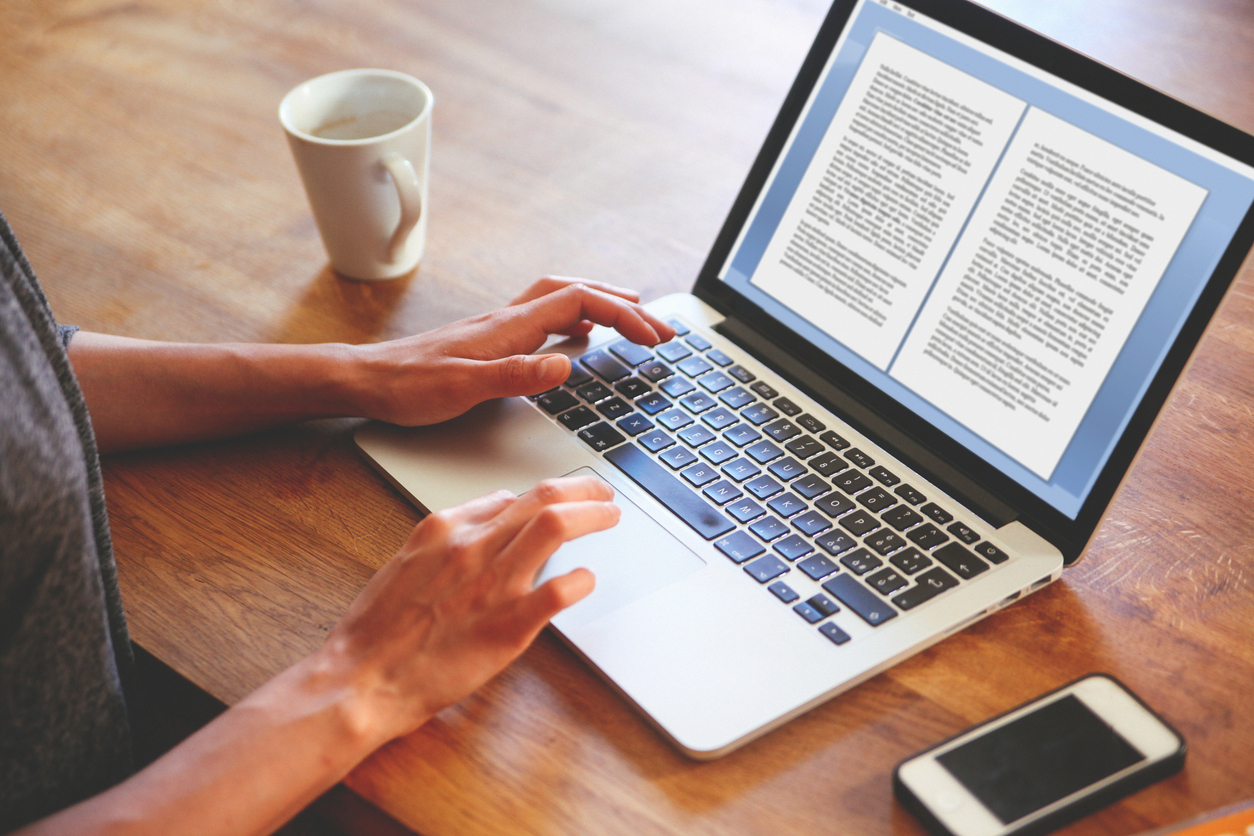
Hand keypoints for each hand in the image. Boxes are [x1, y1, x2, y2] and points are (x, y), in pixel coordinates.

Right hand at [322, 475, 614, 740]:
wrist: (361, 677)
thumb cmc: (378, 630)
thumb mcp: (406, 563)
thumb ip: (447, 541)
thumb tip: (485, 521)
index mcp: (446, 528)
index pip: (510, 497)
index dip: (543, 497)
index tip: (560, 501)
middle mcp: (473, 546)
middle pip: (543, 498)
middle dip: (581, 490)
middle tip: (603, 494)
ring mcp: (494, 583)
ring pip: (556, 526)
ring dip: (592, 516)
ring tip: (609, 518)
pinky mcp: (509, 625)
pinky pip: (559, 591)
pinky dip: (581, 580)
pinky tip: (587, 580)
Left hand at [350, 277, 675, 425]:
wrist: (365, 381)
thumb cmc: (407, 387)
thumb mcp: (463, 388)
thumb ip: (515, 377)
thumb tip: (565, 365)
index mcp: (509, 327)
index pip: (581, 303)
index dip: (624, 316)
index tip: (654, 338)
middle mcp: (508, 320)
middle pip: (578, 292)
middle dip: (624, 305)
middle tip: (659, 327)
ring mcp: (499, 328)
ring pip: (562, 300)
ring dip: (602, 304)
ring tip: (633, 319)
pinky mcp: (490, 341)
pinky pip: (545, 318)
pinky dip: (574, 319)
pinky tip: (578, 338)